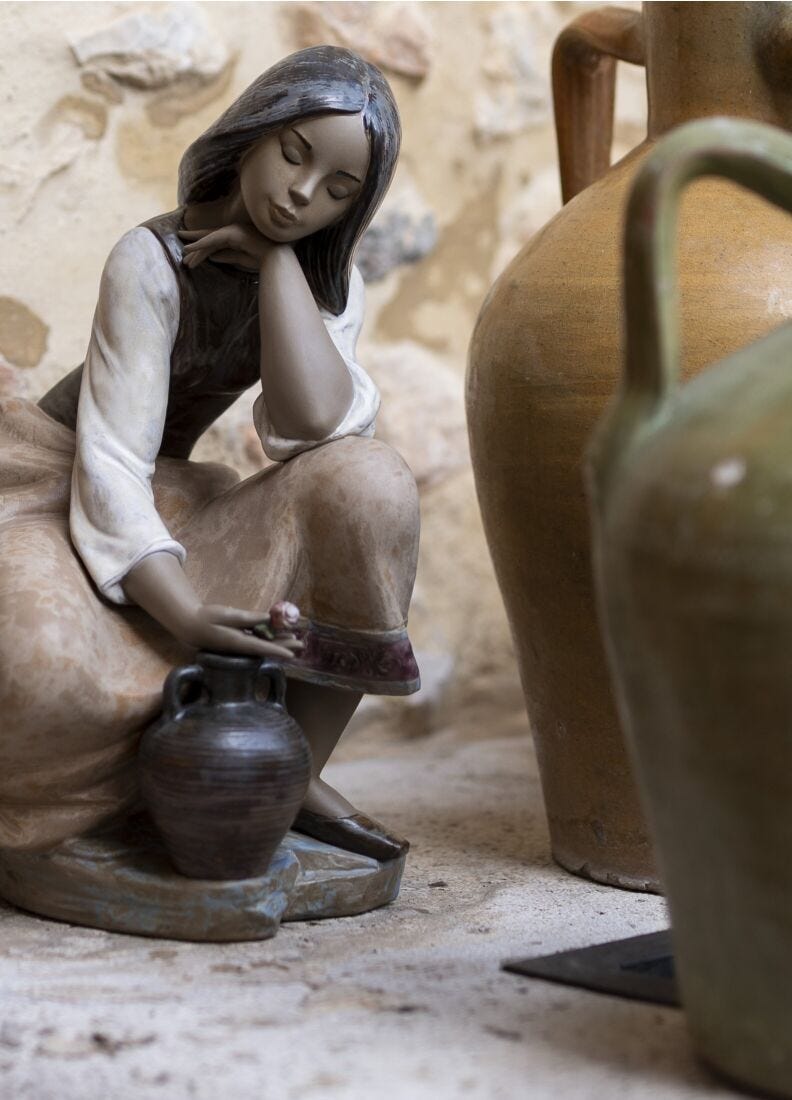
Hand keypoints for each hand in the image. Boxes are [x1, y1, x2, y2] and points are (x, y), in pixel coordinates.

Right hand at [174, 603, 303, 660]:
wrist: (192, 626)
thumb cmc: (207, 618)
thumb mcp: (226, 614)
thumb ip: (246, 618)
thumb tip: (267, 618)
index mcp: (237, 642)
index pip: (261, 648)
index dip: (277, 651)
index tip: (291, 655)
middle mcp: (241, 646)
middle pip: (267, 648)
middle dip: (285, 646)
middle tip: (301, 644)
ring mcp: (241, 644)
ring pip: (264, 644)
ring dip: (280, 642)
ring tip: (295, 638)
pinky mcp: (241, 640)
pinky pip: (259, 640)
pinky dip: (270, 637)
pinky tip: (280, 632)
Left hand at [178, 224, 280, 270]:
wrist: (277, 259)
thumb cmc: (263, 260)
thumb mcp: (240, 259)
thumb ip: (226, 256)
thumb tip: (212, 257)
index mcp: (236, 237)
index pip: (215, 239)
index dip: (201, 241)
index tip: (189, 246)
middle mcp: (232, 231)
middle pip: (209, 236)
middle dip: (194, 238)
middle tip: (179, 235)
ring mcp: (232, 231)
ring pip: (209, 241)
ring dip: (196, 249)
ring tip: (184, 258)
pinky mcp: (231, 235)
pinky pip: (212, 240)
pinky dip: (200, 245)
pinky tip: (189, 249)